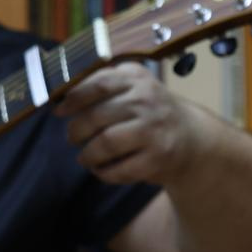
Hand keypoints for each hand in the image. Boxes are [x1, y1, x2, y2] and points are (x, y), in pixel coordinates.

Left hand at [52, 61, 208, 186]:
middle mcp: (148, 101)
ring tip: (84, 157)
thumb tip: (61, 95)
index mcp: (137, 79)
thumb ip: (103, 84)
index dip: (74, 98)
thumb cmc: (151, 112)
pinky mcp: (158, 158)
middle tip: (71, 138)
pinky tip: (101, 169)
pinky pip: (120, 169)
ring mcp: (154, 130)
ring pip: (105, 143)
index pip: (99, 84)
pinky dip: (104, 172)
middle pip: (97, 116)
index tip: (59, 110)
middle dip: (76, 131)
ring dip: (87, 154)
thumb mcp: (134, 87)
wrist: (192, 138)